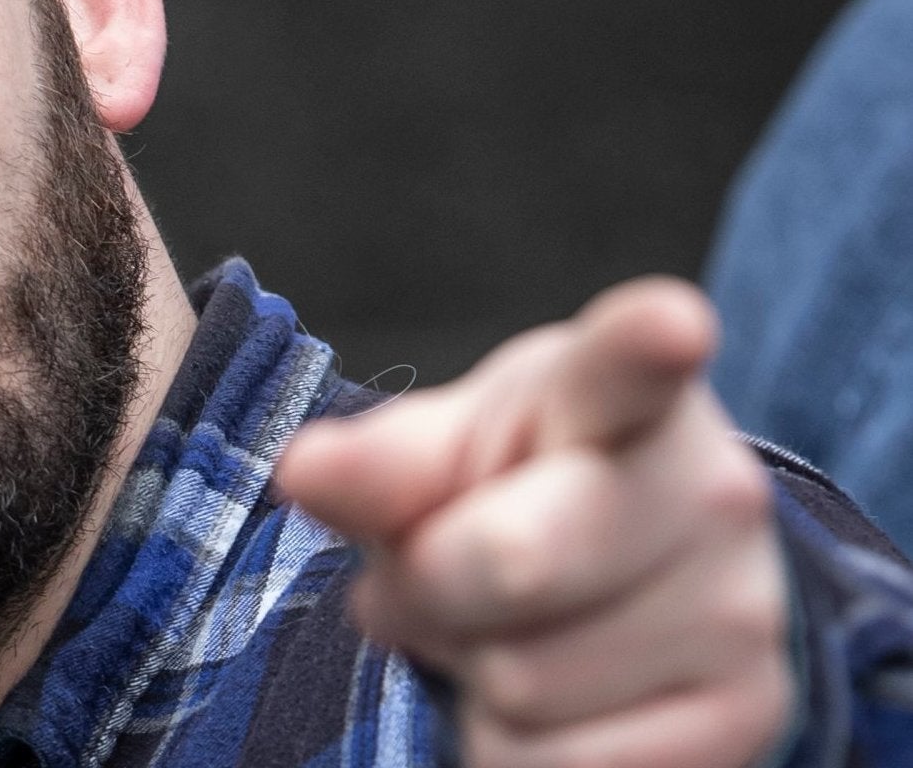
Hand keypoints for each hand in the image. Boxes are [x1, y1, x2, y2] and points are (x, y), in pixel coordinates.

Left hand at [274, 278, 790, 767]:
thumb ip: (377, 460)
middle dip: (428, 581)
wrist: (631, 569)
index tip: (670, 325)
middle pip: (510, 563)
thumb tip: (302, 473)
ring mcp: (742, 609)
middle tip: (429, 566)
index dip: (650, 341)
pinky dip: (512, 745)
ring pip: (524, 686)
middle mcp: (709, 488)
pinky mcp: (748, 716)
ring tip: (500, 624)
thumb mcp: (443, 448)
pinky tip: (547, 693)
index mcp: (620, 388)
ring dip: (472, 670)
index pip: (630, 364)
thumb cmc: (519, 481)